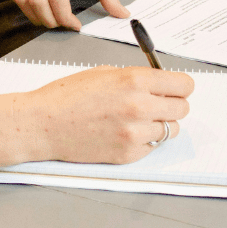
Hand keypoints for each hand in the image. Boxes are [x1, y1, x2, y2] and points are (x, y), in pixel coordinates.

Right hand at [0, 67, 193, 171]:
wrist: (42, 124)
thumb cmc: (67, 96)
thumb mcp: (104, 73)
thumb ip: (136, 78)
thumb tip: (160, 84)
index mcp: (135, 80)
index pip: (184, 85)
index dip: (180, 86)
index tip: (175, 89)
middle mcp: (139, 106)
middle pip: (182, 109)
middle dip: (172, 105)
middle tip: (157, 105)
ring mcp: (135, 133)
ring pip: (170, 130)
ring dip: (159, 125)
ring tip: (137, 120)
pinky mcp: (128, 154)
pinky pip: (152, 147)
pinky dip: (144, 141)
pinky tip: (124, 133)